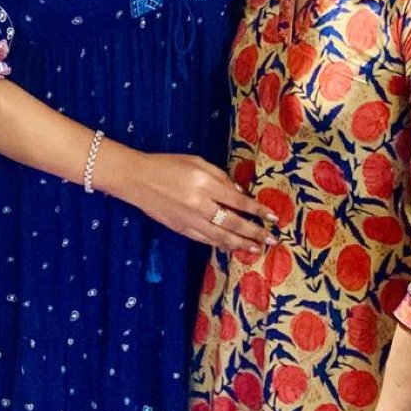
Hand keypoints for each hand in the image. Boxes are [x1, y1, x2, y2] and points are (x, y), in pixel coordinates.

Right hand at [115, 149, 275, 252]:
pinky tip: (231, 247)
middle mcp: (200, 205)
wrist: (136, 179)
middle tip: (271, 239)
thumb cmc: (167, 164)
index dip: (258, 211)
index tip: (273, 217)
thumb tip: (240, 193)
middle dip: (255, 232)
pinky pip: (205, 240)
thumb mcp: (196, 161)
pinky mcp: (180, 229)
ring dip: (241, 244)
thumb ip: (220, 177)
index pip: (239, 201)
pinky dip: (220, 245)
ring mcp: (190, 220)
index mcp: (205, 184)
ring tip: (256, 248)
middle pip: (233, 223)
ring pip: (220, 237)